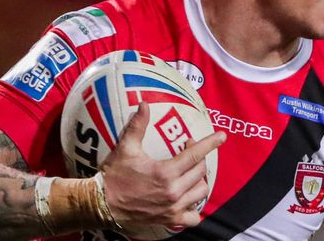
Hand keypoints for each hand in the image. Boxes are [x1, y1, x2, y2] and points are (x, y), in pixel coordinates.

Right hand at [99, 102, 225, 227]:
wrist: (102, 204)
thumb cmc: (114, 175)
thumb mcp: (125, 148)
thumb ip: (138, 125)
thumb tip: (144, 104)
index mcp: (165, 172)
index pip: (195, 155)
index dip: (210, 143)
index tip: (222, 136)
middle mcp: (173, 191)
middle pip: (200, 171)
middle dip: (199, 158)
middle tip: (188, 150)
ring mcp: (173, 207)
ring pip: (201, 191)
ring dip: (199, 180)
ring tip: (190, 173)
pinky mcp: (170, 220)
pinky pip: (194, 217)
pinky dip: (195, 208)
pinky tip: (189, 199)